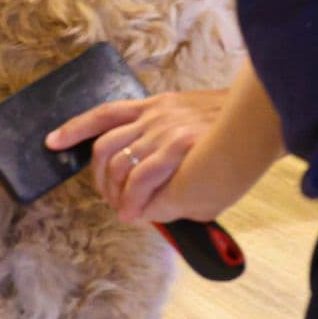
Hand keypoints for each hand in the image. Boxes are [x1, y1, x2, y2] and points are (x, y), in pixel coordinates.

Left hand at [54, 88, 232, 221]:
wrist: (264, 117)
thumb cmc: (234, 129)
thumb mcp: (193, 125)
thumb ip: (166, 149)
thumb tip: (150, 180)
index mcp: (156, 106)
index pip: (105, 114)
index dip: (74, 128)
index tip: (53, 141)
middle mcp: (155, 115)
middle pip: (104, 147)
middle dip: (100, 179)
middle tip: (111, 198)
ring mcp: (165, 129)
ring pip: (119, 164)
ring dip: (115, 193)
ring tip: (125, 210)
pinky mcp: (180, 145)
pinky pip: (142, 175)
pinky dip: (134, 198)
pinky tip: (135, 212)